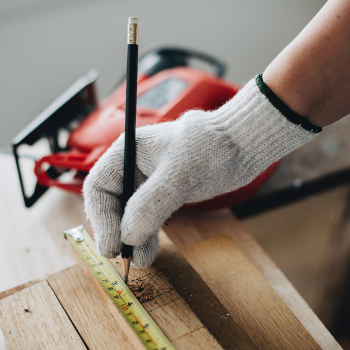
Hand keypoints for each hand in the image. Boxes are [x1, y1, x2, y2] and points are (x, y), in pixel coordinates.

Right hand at [83, 75, 318, 266]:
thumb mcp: (180, 174)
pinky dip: (146, 235)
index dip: (100, 218)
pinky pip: (146, 218)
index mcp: (127, 152)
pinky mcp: (162, 194)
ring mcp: (147, 182)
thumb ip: (151, 204)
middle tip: (125, 257)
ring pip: (128, 214)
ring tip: (141, 259)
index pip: (98, 187)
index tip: (111, 245)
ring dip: (132, 238)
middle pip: (110, 204)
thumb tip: (127, 237)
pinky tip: (150, 250)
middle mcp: (132, 167)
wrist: (239, 147)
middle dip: (116, 231)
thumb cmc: (212, 148)